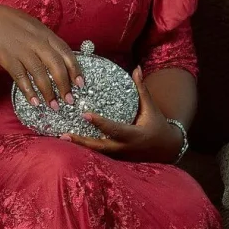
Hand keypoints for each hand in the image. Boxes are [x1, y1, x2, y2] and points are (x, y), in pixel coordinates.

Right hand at [0, 4, 83, 107]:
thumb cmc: (13, 25)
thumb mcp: (35, 28)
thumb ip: (48, 41)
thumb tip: (63, 59)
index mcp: (46, 34)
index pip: (66, 53)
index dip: (75, 70)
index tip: (81, 85)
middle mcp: (37, 43)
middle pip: (56, 66)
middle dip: (65, 85)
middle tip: (69, 100)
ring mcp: (22, 51)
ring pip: (40, 74)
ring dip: (48, 93)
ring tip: (54, 106)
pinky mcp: (8, 59)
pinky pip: (21, 78)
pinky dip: (29, 91)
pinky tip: (35, 102)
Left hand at [59, 66, 184, 162]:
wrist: (166, 149)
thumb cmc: (158, 124)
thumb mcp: (151, 107)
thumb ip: (141, 89)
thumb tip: (136, 68)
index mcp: (134, 135)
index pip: (114, 129)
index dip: (100, 123)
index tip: (85, 114)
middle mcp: (125, 148)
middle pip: (100, 146)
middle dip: (82, 142)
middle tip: (64, 134)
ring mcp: (120, 156)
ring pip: (97, 153)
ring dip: (80, 147)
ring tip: (62, 139)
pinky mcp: (117, 159)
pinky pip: (99, 155)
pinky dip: (86, 150)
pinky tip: (71, 143)